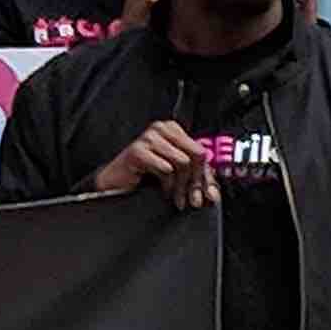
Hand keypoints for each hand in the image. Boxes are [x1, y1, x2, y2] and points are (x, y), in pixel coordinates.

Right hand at [92, 116, 215, 208]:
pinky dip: (167, 184)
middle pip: (196, 154)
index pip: (201, 150)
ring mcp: (149, 138)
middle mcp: (162, 129)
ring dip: (181, 185)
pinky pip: (165, 168)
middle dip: (196, 181)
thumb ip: (196, 180)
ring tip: (176, 197)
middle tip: (193, 200)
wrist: (116, 184)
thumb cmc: (144, 178)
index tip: (208, 196)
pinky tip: (163, 190)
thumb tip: (214, 194)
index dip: (206, 175)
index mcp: (173, 130)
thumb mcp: (177, 177)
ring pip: (183, 162)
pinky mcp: (138, 151)